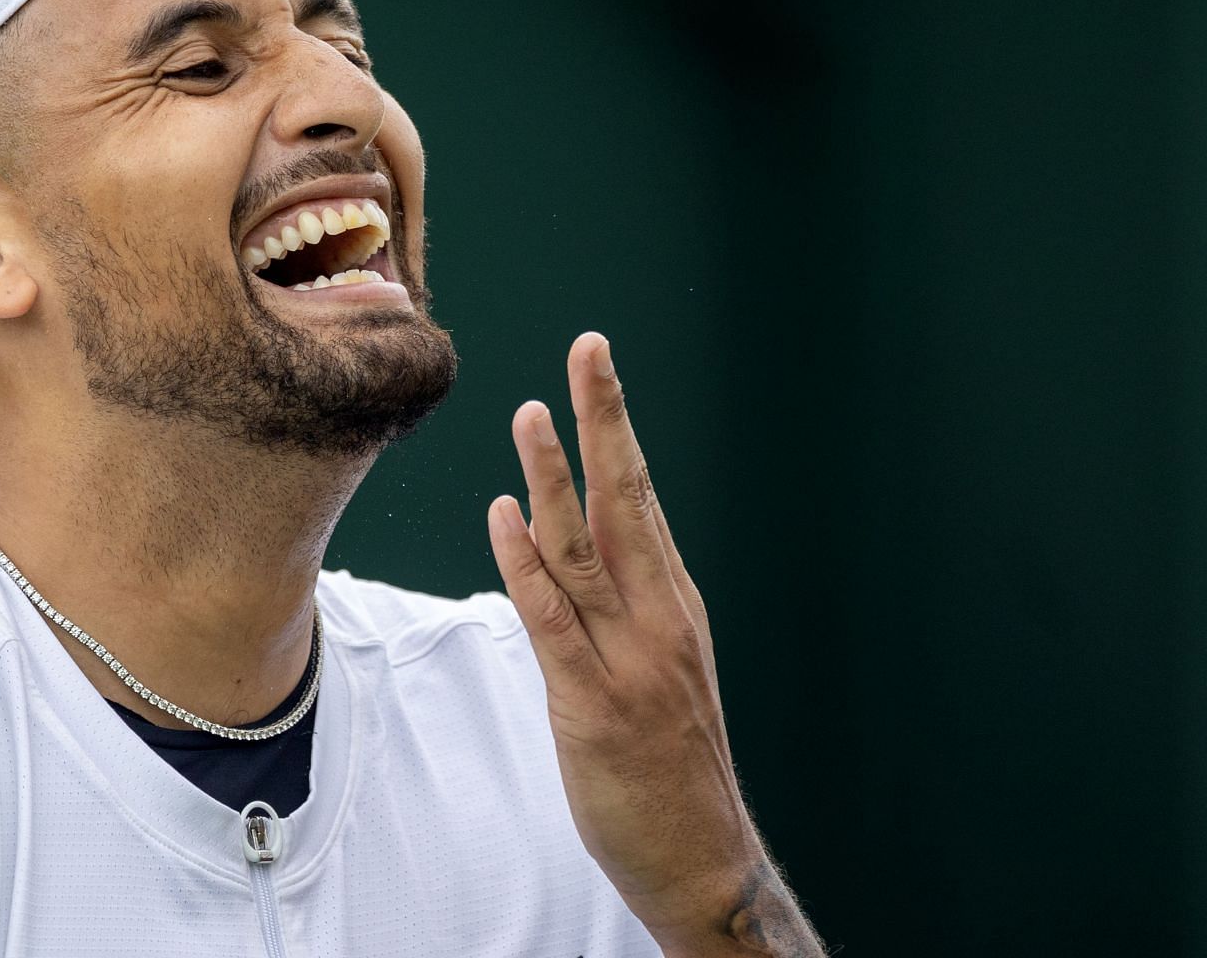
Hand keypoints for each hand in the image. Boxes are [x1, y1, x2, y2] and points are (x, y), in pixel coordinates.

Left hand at [487, 333, 822, 955]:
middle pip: (627, 499)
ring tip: (530, 412)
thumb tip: (569, 535)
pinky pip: (554, 622)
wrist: (701, 857)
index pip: (642, 495)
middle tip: (589, 349)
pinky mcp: (593, 703)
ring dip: (555, 477)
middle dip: (605, 419)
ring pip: (586, 549)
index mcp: (674, 602)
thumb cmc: (671, 761)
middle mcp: (658, 617)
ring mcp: (630, 659)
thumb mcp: (659, 665)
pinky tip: (505, 518)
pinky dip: (527, 566)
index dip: (617, 426)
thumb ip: (620, 601)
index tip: (597, 364)